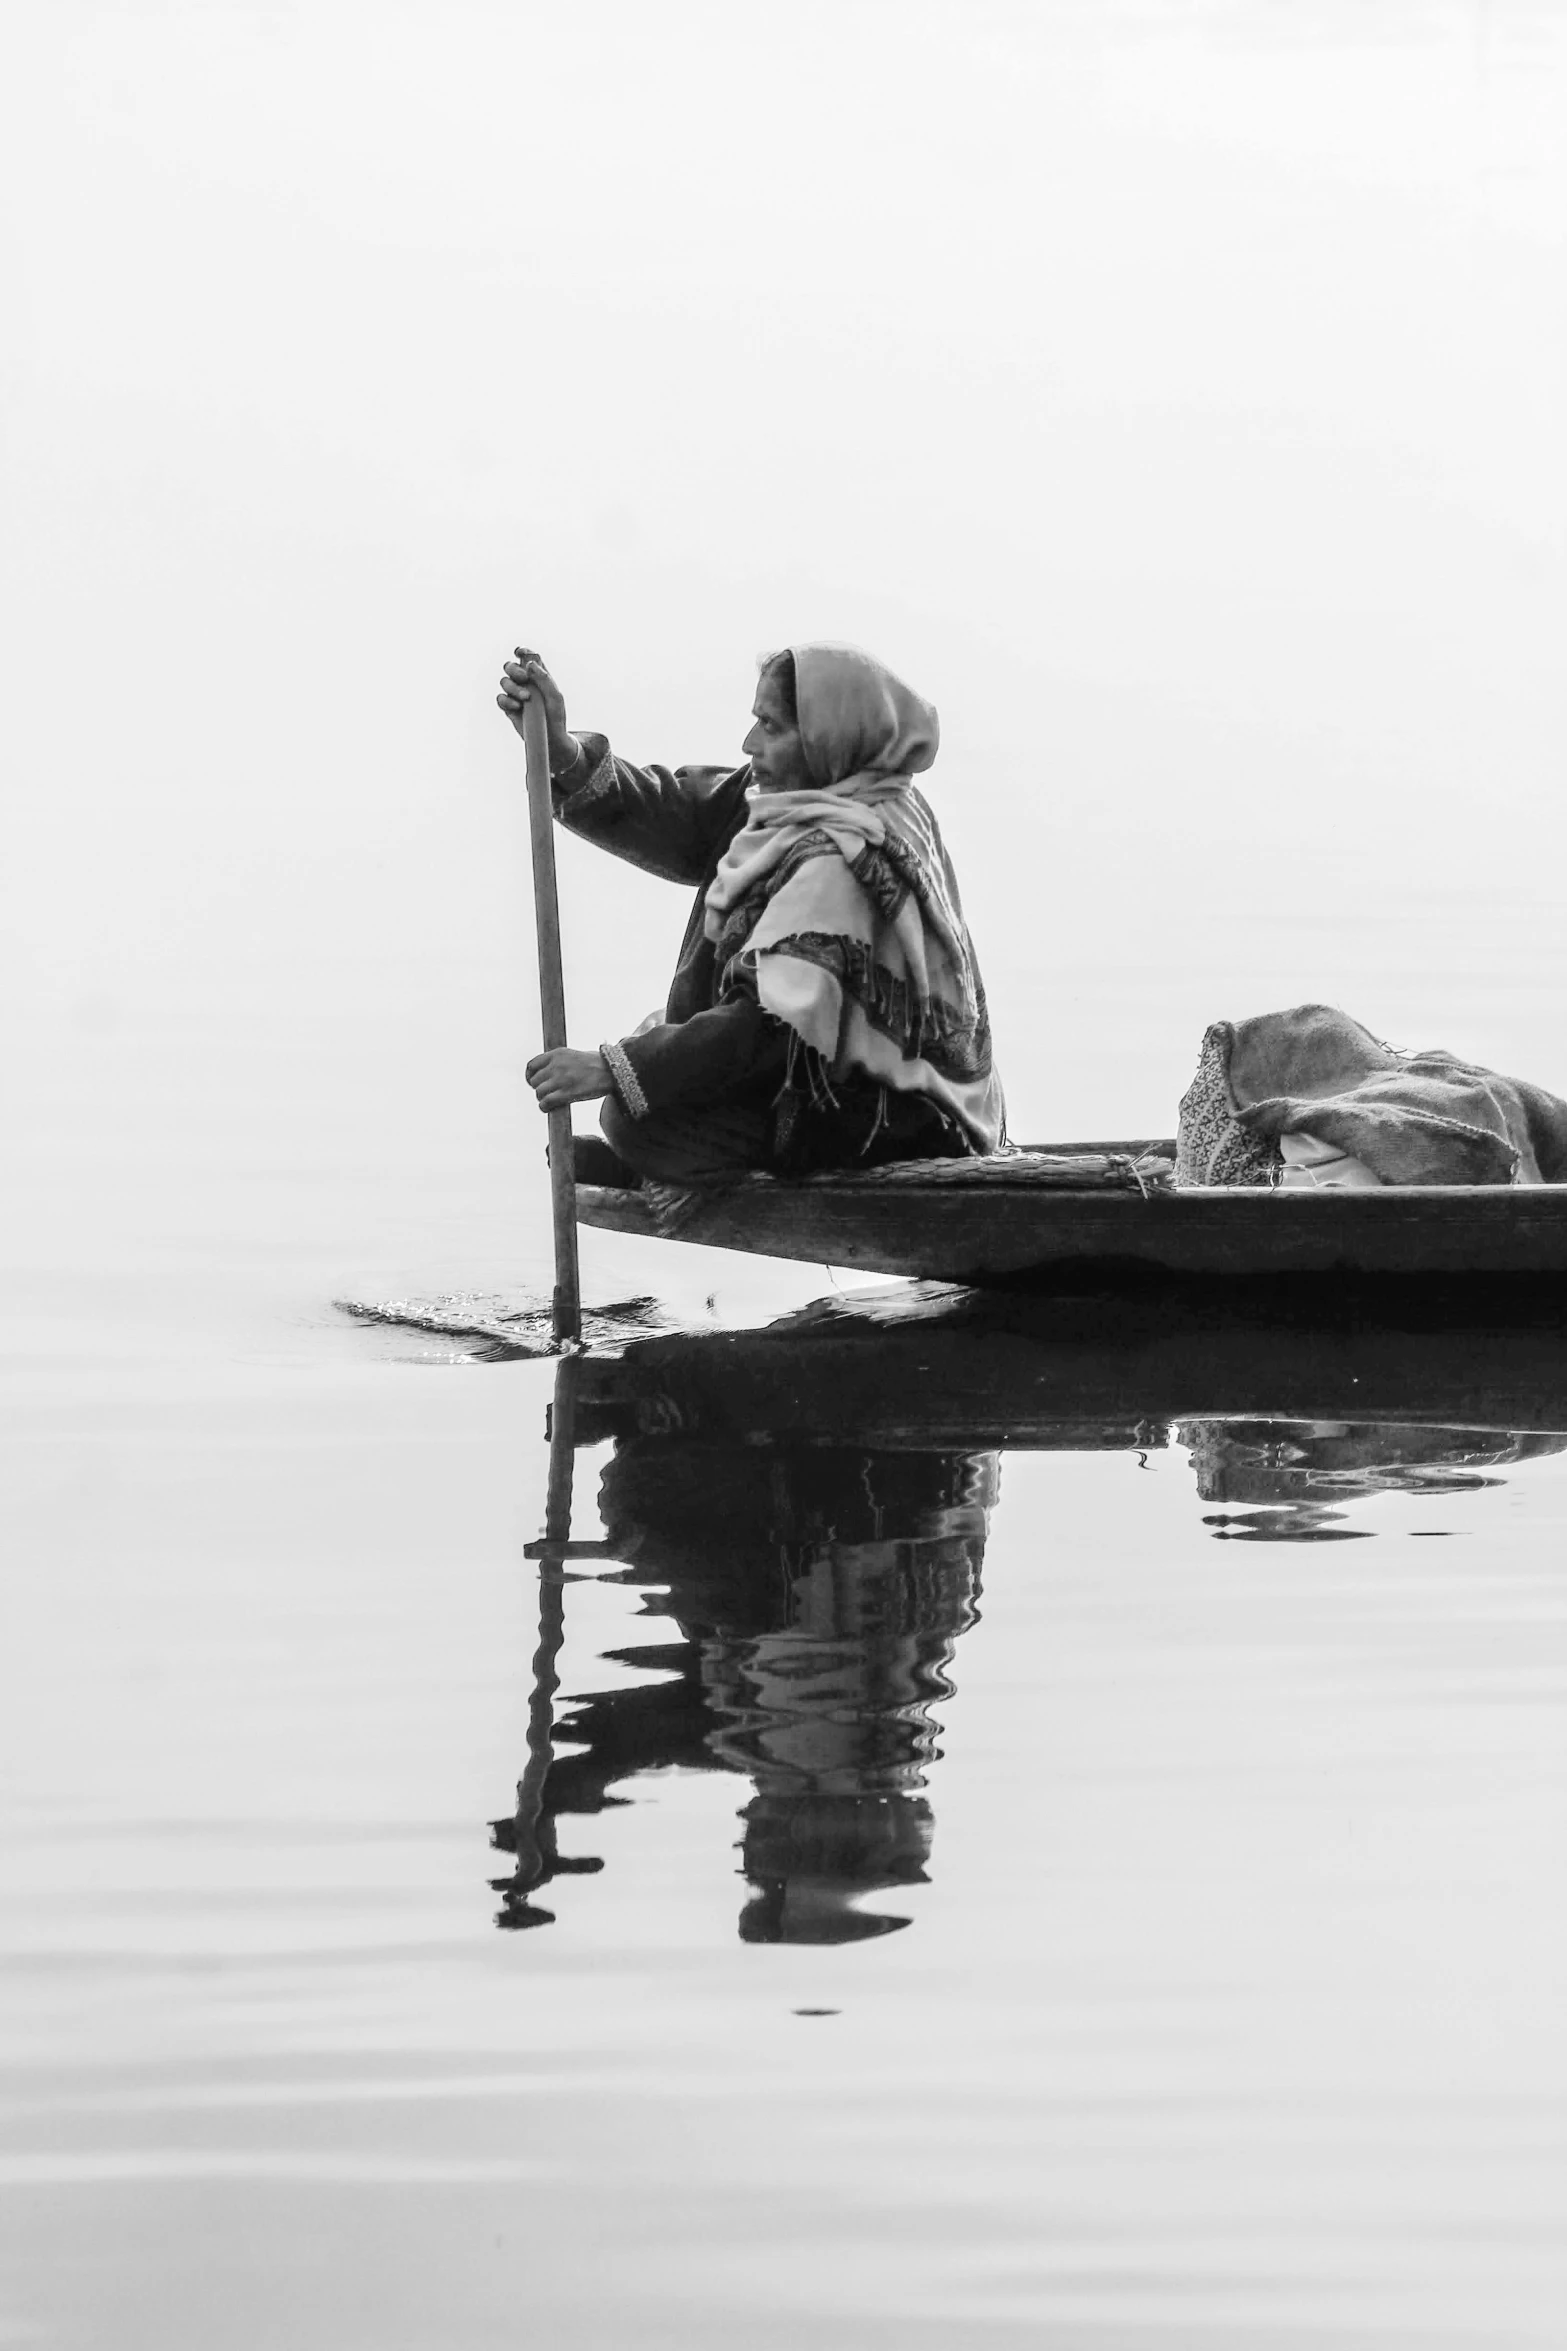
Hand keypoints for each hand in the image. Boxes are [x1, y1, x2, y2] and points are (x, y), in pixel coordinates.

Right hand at [497, 647, 576, 772]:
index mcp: (538, 675)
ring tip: (526, 698)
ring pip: (504, 681)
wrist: (551, 739)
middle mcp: (525, 683)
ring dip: (513, 687)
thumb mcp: (555, 696)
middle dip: (514, 669)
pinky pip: (500, 698)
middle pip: (510, 666)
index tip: (520, 652)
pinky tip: (517, 707)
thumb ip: (545, 678)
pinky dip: (507, 700)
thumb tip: (530, 664)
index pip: (527, 658)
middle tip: (524, 678)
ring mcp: (515, 695)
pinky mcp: (509, 708)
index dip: (522, 652)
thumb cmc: (556, 716)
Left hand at [526, 1047, 613, 1111]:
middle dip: (539, 1089)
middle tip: (548, 1094)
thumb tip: (546, 1073)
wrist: (612, 1071)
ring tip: (551, 1101)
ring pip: (539, 1092)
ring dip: (542, 1099)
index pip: (532, 1066)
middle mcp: (556, 1065)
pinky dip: (545, 1107)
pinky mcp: (567, 1093)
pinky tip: (550, 1108)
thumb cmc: (596, 1065)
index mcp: (557, 1054)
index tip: (534, 1083)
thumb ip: (558, 1061)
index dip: (530, 1077)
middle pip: (535, 1081)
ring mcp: (561, 1079)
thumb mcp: (573, 1055)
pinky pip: (546, 1102)